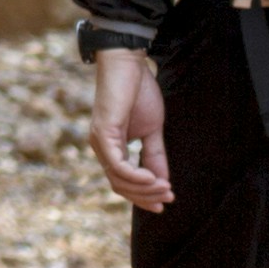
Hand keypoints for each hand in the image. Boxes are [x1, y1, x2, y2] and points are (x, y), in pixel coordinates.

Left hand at [91, 48, 175, 212]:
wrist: (128, 63)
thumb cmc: (139, 92)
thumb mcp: (152, 130)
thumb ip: (154, 155)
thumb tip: (162, 181)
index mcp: (112, 148)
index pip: (123, 182)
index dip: (143, 196)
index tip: (164, 203)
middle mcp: (102, 148)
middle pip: (119, 186)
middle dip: (145, 196)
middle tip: (168, 198)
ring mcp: (100, 142)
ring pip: (118, 179)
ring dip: (144, 189)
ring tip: (165, 188)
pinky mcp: (103, 133)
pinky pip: (117, 165)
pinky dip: (135, 176)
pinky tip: (152, 179)